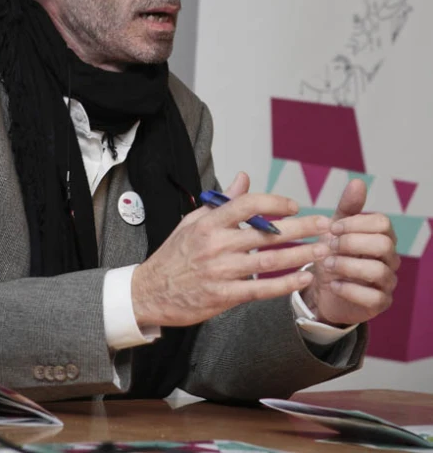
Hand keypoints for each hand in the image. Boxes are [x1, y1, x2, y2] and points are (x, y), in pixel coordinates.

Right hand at [132, 172, 331, 328]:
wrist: (149, 292)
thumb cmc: (173, 255)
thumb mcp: (192, 221)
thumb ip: (221, 201)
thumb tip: (243, 178)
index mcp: (208, 223)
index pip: (247, 204)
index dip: (274, 202)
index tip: (294, 206)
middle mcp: (216, 245)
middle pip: (267, 234)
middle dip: (301, 228)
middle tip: (325, 225)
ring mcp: (220, 271)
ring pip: (268, 261)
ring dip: (300, 255)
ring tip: (322, 250)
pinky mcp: (223, 296)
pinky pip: (260, 289)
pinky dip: (285, 284)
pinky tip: (304, 278)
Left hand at [300, 178, 399, 325]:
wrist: (323, 288)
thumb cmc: (333, 252)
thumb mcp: (335, 227)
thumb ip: (348, 207)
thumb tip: (358, 182)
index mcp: (381, 235)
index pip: (382, 223)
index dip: (356, 223)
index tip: (332, 227)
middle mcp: (390, 257)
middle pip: (384, 244)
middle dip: (352, 243)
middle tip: (328, 246)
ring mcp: (387, 281)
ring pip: (378, 271)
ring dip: (347, 266)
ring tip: (326, 265)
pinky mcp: (380, 303)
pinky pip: (373, 297)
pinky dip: (349, 289)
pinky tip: (333, 284)